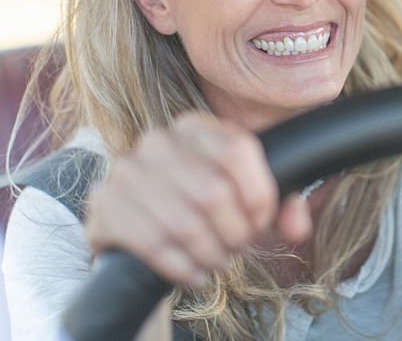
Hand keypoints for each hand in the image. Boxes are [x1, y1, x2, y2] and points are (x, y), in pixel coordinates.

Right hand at [85, 113, 311, 286]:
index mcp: (195, 127)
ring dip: (210, 253)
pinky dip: (181, 267)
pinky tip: (193, 273)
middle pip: (213, 192)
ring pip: (184, 223)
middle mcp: (157, 141)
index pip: (238, 151)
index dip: (258, 195)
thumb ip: (282, 207)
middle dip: (235, 232)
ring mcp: (125, 172)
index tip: (261, 221)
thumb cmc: (205, 211)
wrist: (142, 231)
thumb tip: (297, 223)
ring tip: (217, 261)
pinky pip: (152, 244)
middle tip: (237, 247)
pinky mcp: (104, 207)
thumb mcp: (247, 202)